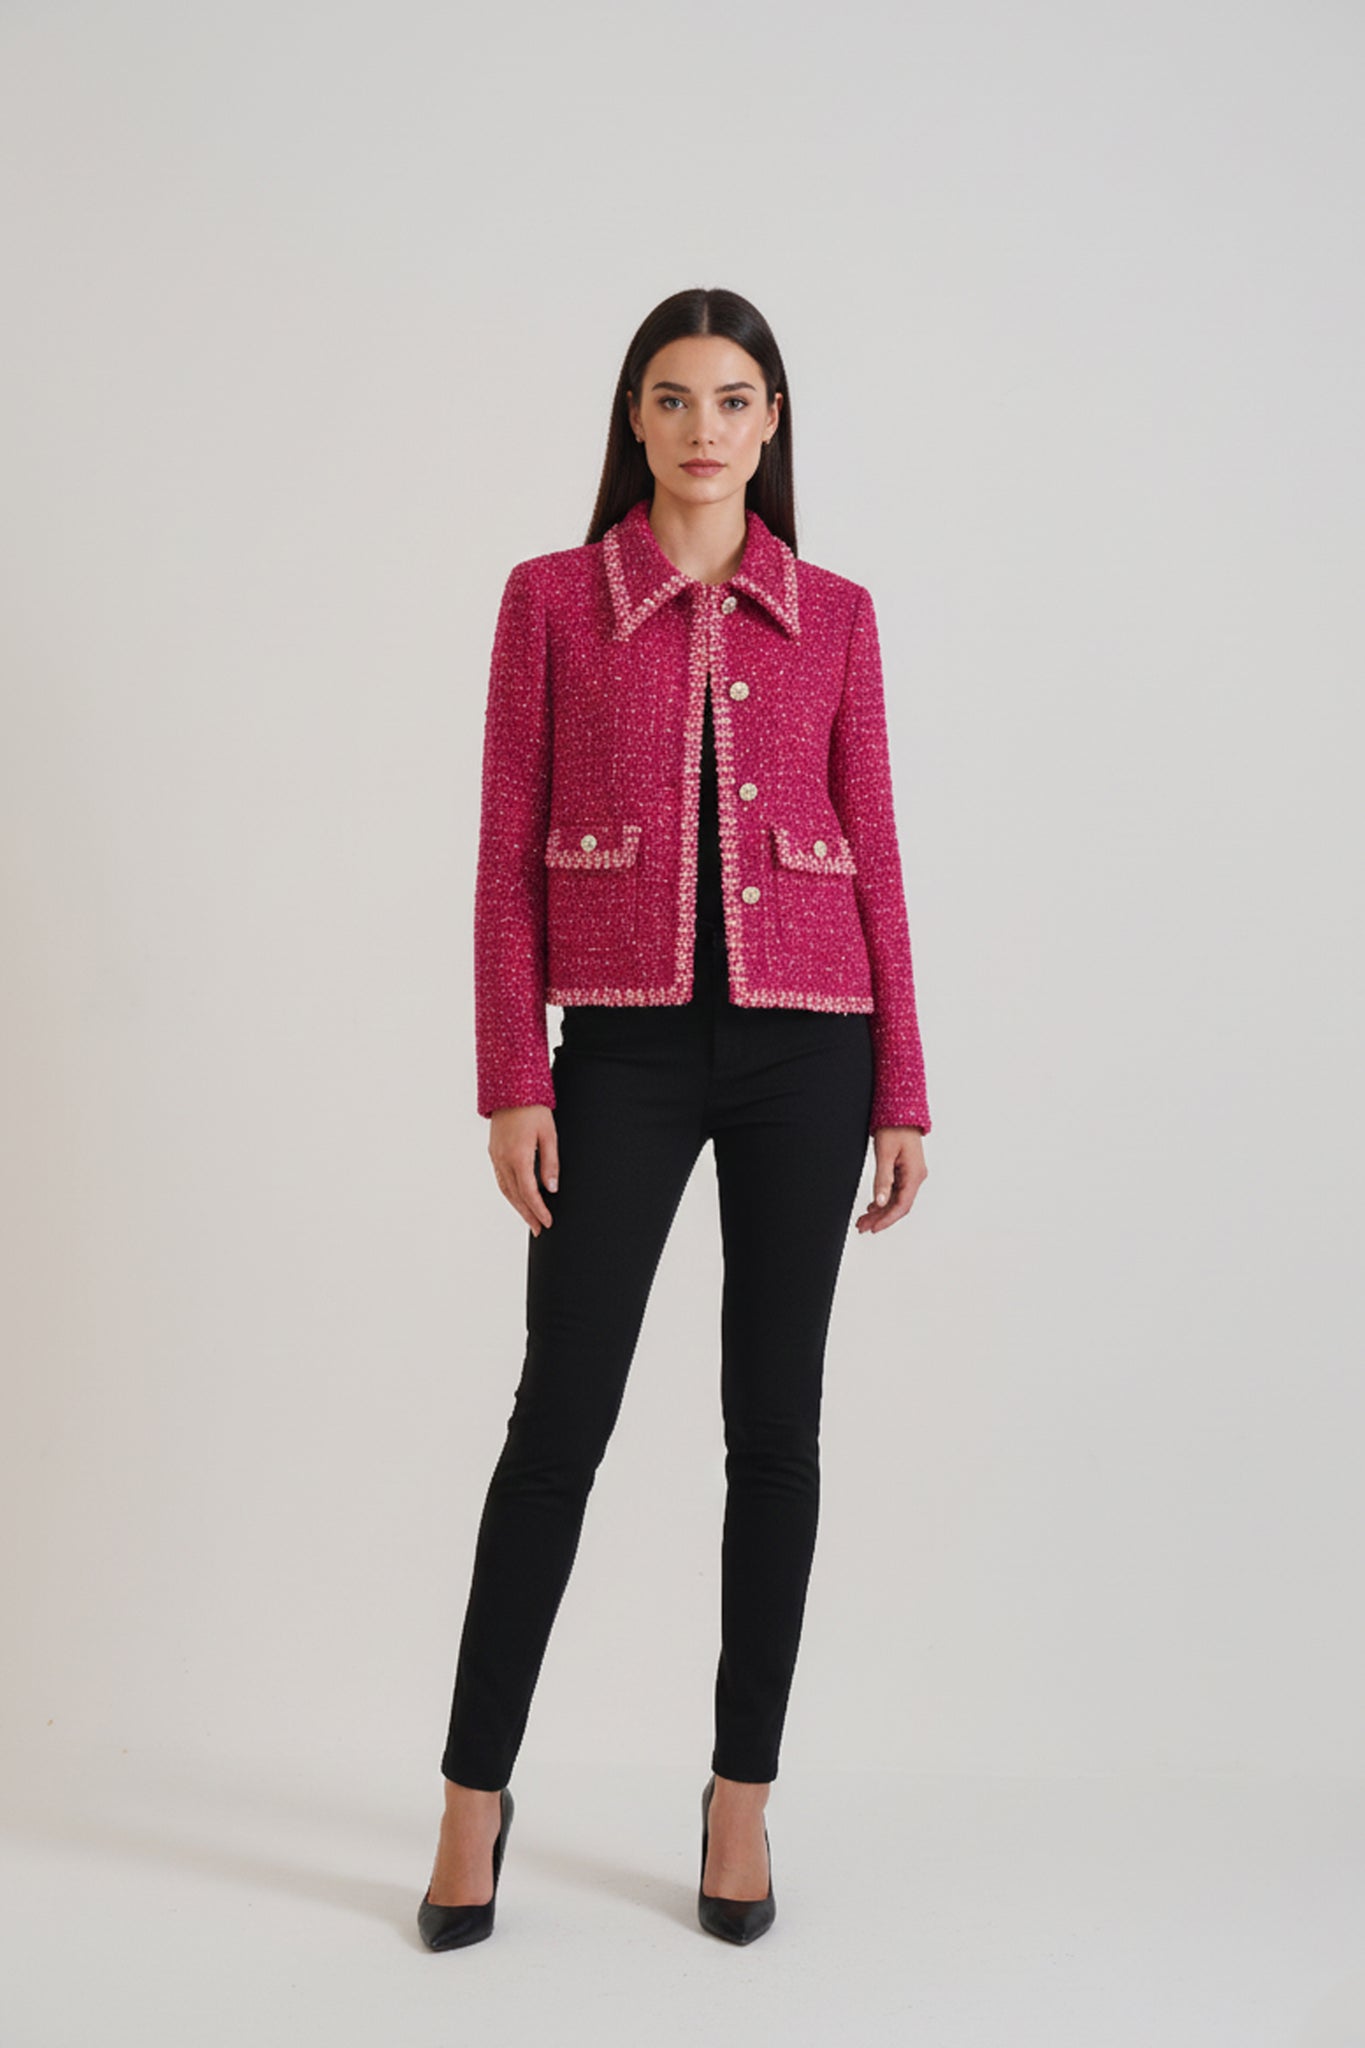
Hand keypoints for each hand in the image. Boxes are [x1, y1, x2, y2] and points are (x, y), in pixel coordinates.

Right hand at [488, 1106, 558, 1234]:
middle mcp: (503, 1159)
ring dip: (517, 1206)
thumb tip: (552, 1188)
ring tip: (529, 1219)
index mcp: (518, 1156)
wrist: (511, 1089)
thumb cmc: (534, 1109)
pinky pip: (500, 1178)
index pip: (529, 1192)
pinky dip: (509, 1193)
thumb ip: (550, 1163)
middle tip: (539, 1229)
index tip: (548, 1222)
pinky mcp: (493, 1152)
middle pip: (515, 1195)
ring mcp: (495, 1156)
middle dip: (528, 1214)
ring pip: (505, 1189)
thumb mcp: (549, 1135)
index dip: (539, 1209)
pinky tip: (517, 1198)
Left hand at [855, 1126, 926, 1234]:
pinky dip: (884, 1200)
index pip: (902, 1205)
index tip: (873, 1228)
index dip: (887, 1219)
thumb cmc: (895, 1128)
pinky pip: (896, 1191)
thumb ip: (883, 1179)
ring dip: (880, 1210)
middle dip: (880, 1218)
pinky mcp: (905, 1170)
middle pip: (899, 1205)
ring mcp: (911, 1174)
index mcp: (914, 1174)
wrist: (901, 1111)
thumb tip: (880, 1202)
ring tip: (863, 1219)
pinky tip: (873, 1206)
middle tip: (862, 1226)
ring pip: (896, 1199)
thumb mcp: (884, 1154)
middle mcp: (916, 1176)